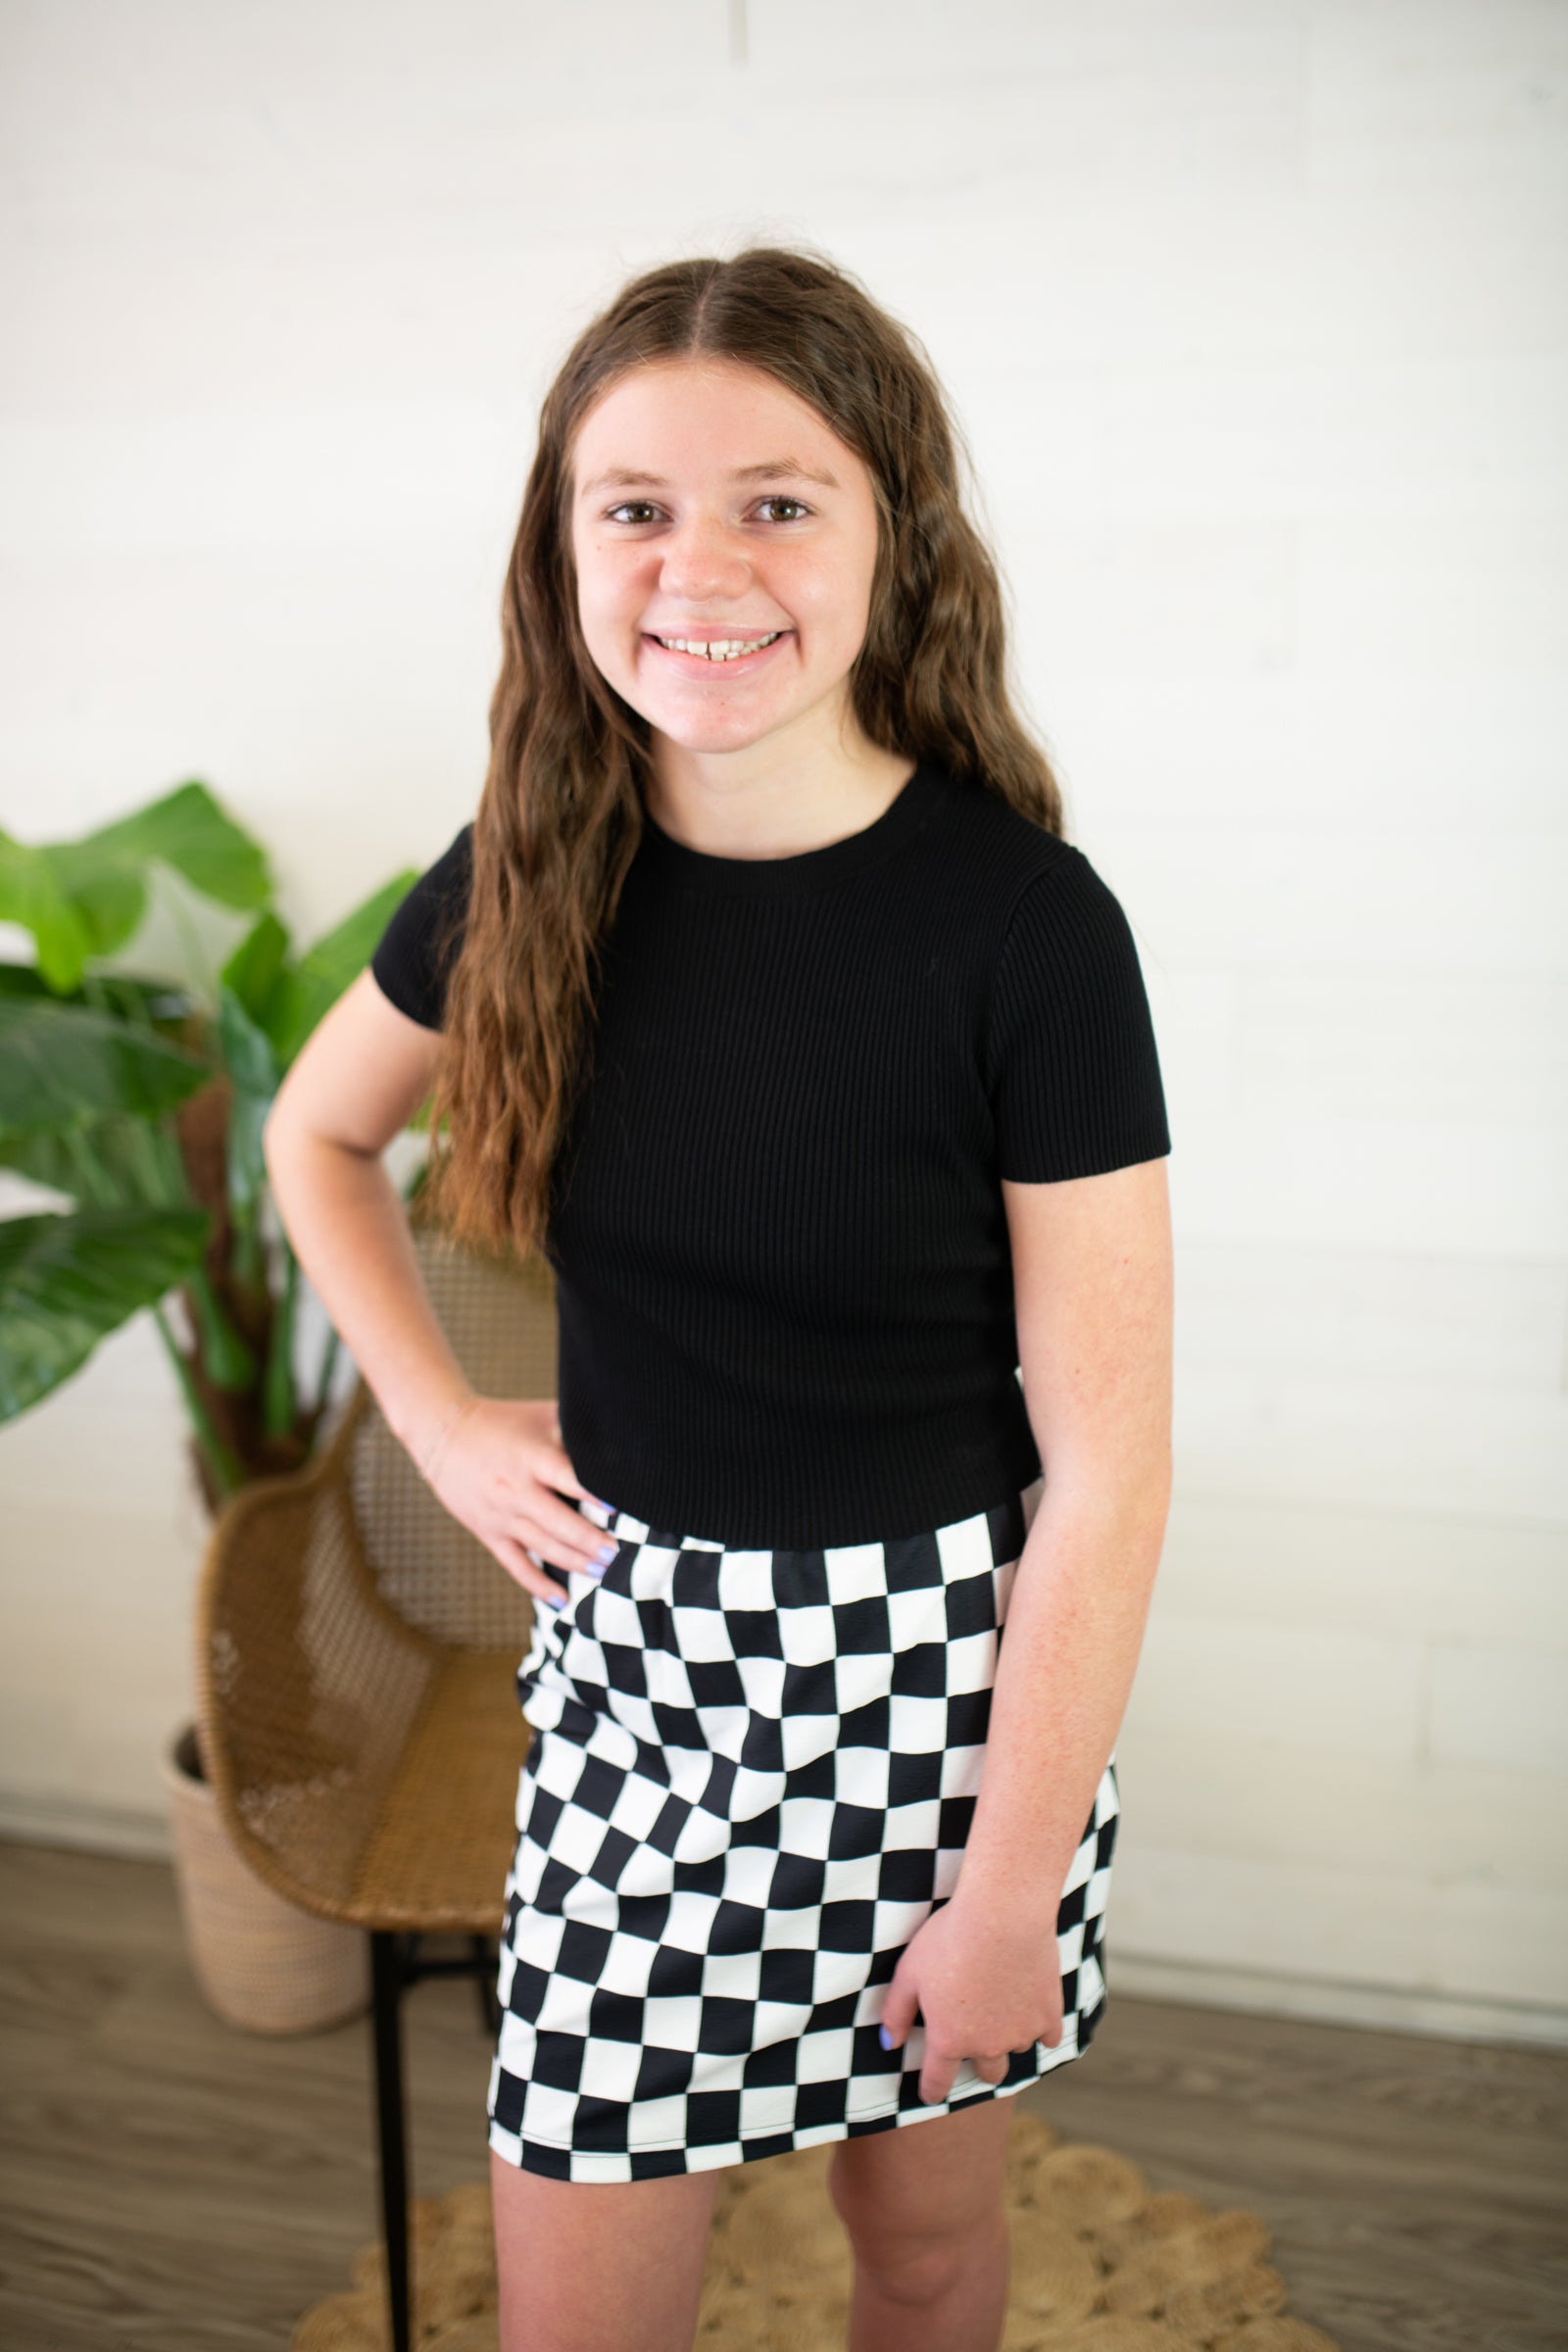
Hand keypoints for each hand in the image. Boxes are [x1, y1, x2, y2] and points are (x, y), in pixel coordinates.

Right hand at [418, 1395, 614, 1612]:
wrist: (443, 1434)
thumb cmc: (505, 1421)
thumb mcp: (542, 1416)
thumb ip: (577, 1429)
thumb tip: (625, 1438)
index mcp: (531, 1457)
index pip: (567, 1478)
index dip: (593, 1495)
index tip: (619, 1509)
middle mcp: (516, 1489)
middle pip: (558, 1523)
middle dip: (590, 1541)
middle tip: (618, 1554)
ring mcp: (501, 1515)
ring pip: (543, 1547)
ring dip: (575, 1562)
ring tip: (604, 1571)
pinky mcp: (489, 1533)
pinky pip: (516, 1565)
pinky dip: (539, 1586)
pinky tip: (562, 1600)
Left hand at [878, 1890, 1064, 2107]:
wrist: (1002, 1913)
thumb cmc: (949, 1938)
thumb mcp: (909, 1972)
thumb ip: (896, 2012)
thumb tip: (888, 2043)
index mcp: (948, 2040)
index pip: (938, 2082)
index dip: (932, 2090)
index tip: (931, 2094)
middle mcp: (986, 2046)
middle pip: (988, 2073)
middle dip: (980, 2064)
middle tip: (977, 2040)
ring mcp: (1021, 2033)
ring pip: (1016, 2049)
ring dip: (1009, 2036)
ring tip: (1003, 2003)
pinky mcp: (1049, 2015)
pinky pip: (1047, 2036)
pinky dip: (1041, 2026)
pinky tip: (1032, 2007)